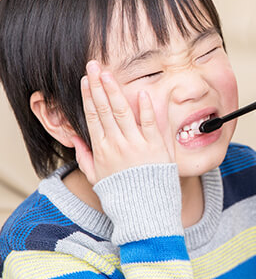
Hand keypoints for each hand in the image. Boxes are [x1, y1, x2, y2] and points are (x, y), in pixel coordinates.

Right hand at [72, 61, 172, 184]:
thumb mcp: (97, 178)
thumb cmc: (121, 195)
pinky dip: (146, 108)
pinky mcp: (156, 147)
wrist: (144, 212)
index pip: (93, 117)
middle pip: (105, 109)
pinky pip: (151, 124)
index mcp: (102, 150)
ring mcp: (136, 145)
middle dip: (97, 85)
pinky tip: (142, 93)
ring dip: (115, 91)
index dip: (88, 96)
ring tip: (108, 74)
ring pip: (123, 112)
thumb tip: (75, 140)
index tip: (85, 80)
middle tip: (93, 66)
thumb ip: (86, 158)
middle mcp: (117, 144)